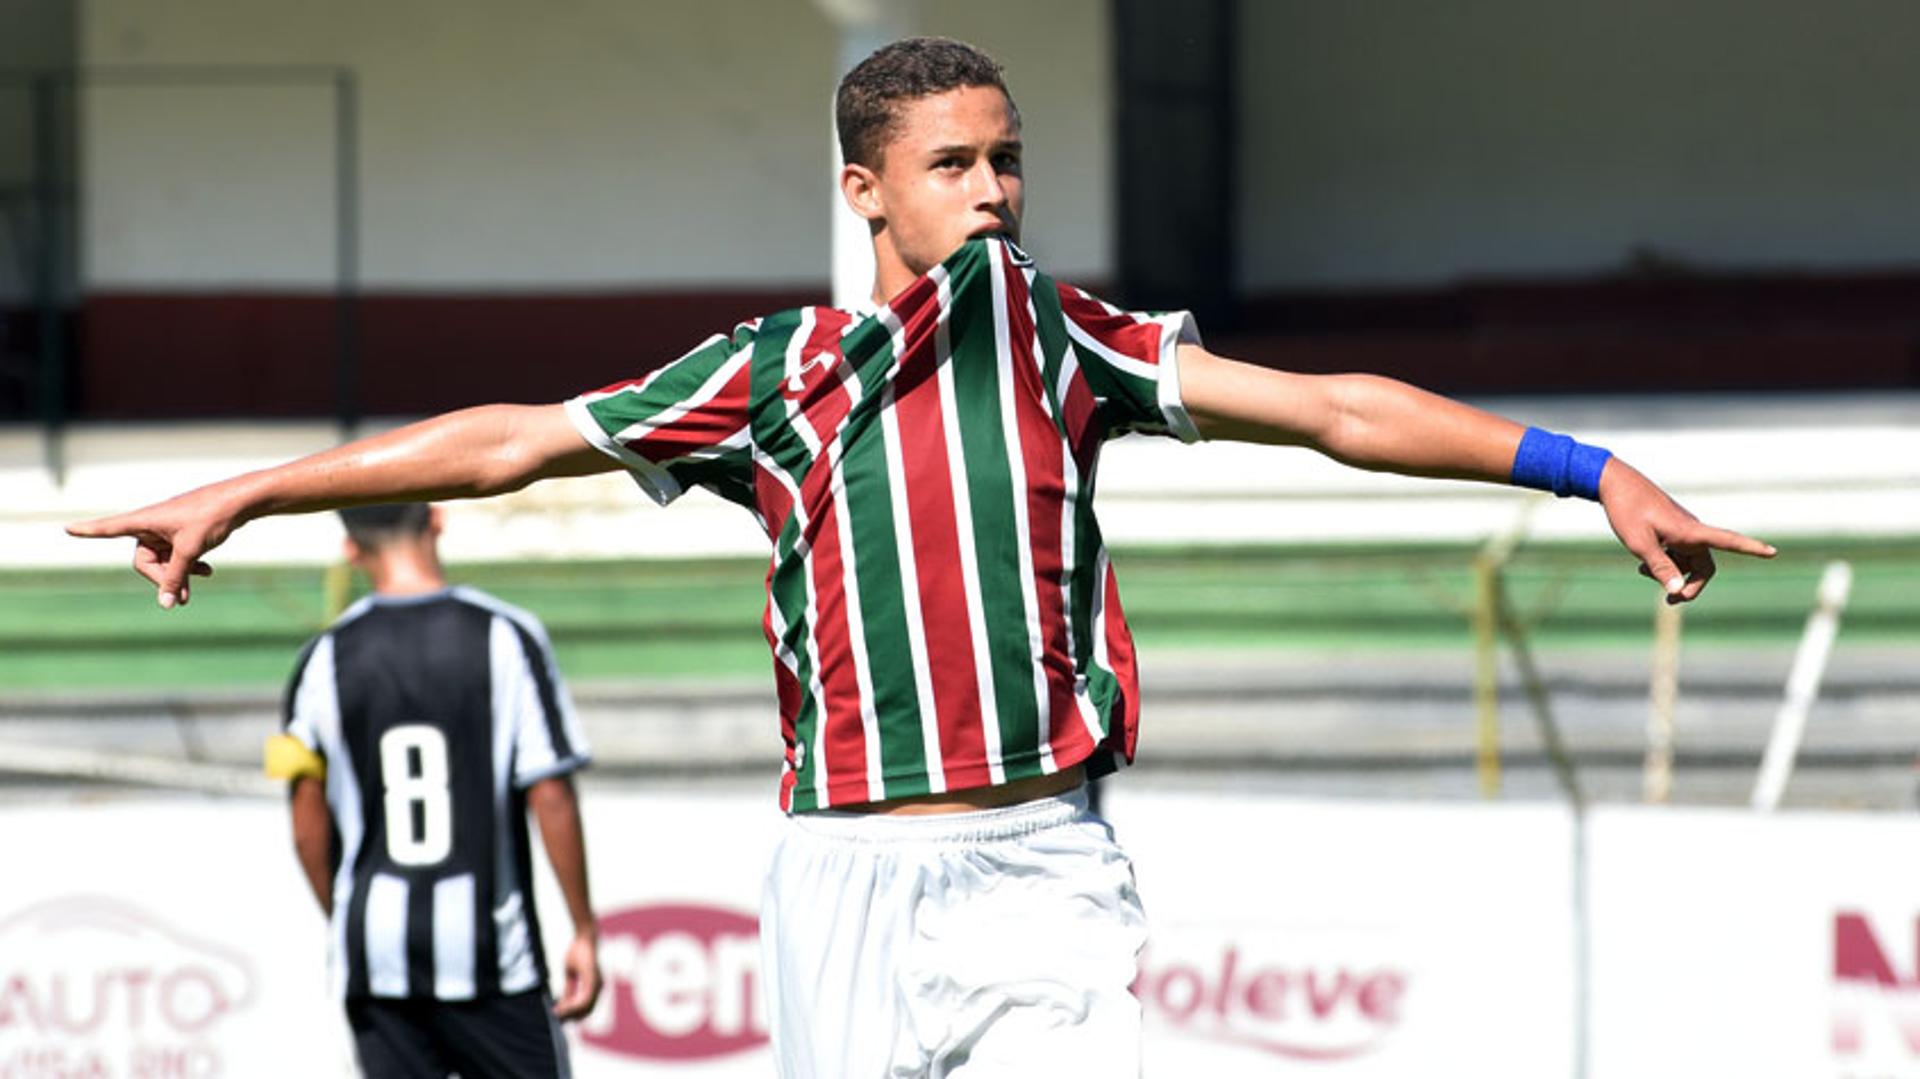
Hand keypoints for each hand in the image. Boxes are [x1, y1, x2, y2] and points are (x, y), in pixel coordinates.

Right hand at [66, 485, 243, 608]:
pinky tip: (206, 573)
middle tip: (181, 596)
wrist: (241, 501)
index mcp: (145, 520)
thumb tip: (165, 605)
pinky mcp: (183, 532)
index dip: (88, 531)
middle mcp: (152, 523)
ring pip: (163, 561)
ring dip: (176, 577)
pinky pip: (176, 556)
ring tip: (188, 596)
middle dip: (161, 579)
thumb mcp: (190, 551)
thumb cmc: (211, 517)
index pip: (109, 527)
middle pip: (144, 560)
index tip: (67, 528)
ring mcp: (168, 528)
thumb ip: (176, 578)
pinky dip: (187, 567)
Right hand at [552, 930, 601, 1021]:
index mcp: (594, 986)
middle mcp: (599, 987)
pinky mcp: (593, 981)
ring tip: (556, 1014)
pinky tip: (561, 1007)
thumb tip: (563, 1003)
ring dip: (570, 1013)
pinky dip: (572, 1006)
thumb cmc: (578, 952)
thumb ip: (569, 989)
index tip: (560, 1017)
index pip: (586, 1007)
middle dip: (571, 1017)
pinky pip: (584, 1000)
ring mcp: (597, 985)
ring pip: (585, 1008)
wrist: (584, 937)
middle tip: (557, 1020)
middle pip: (586, 1011)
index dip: (574, 1014)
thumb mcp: (571, 973)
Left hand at [1597, 458, 1775, 603]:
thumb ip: (1659, 568)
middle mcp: (1691, 530)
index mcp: (1691, 531)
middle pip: (1704, 566)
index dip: (1751, 548)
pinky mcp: (1670, 529)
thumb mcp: (1640, 544)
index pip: (1729, 541)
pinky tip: (1641, 564)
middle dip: (1691, 585)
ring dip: (1671, 573)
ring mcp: (1681, 530)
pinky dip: (1664, 562)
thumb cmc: (1627, 511)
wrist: (1613, 483)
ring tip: (1642, 571)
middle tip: (1670, 601)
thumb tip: (1676, 591)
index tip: (1772, 552)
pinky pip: (1675, 552)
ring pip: (1686, 561)